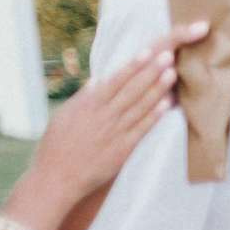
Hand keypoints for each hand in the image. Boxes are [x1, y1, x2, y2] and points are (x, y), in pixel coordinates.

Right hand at [24, 22, 207, 208]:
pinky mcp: (122, 149)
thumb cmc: (58, 146)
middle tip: (169, 55)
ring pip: (140, 106)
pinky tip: (169, 104)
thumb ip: (84, 99)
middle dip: (151, 71)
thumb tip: (97, 80)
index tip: (148, 51)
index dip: (133, 65)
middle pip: (131, 89)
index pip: (115, 80)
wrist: (56, 178)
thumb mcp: (65, 117)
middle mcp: (103, 115)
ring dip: (158, 89)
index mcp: (88, 104)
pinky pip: (142, 129)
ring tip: (173, 73)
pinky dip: (155, 116)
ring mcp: (114, 132)